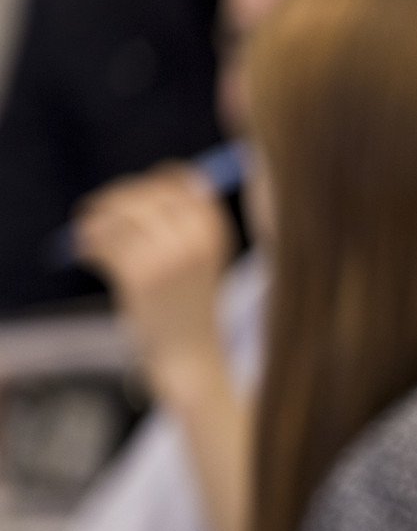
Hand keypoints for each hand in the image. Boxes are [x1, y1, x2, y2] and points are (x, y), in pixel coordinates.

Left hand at [73, 165, 232, 402]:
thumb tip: (147, 181)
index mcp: (215, 230)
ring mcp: (168, 255)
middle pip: (144, 192)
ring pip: (118, 215)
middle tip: (94, 211)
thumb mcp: (201, 255)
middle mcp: (195, 238)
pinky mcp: (140, 275)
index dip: (150, 182)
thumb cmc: (190, 301)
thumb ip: (183, 219)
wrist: (189, 351)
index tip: (130, 196)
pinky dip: (88, 245)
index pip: (178, 180)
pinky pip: (104, 242)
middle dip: (114, 199)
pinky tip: (86, 256)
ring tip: (88, 236)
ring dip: (96, 222)